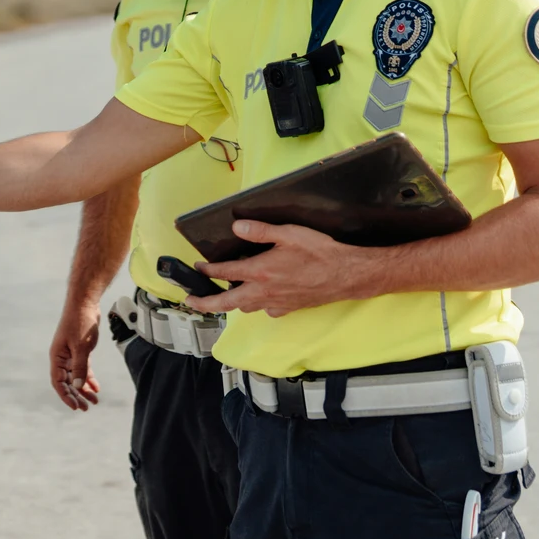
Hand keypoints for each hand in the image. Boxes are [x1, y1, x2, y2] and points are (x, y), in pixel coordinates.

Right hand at [49, 298, 103, 411]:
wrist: (85, 303)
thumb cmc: (80, 322)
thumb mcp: (81, 347)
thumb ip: (80, 367)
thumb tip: (78, 386)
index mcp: (57, 357)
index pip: (58, 382)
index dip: (66, 396)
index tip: (75, 406)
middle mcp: (62, 358)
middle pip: (67, 382)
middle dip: (76, 395)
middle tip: (86, 408)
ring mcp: (70, 354)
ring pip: (76, 377)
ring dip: (84, 389)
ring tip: (94, 401)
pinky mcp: (79, 350)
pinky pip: (83, 368)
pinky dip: (89, 378)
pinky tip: (96, 387)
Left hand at [187, 219, 385, 316]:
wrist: (346, 275)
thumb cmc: (320, 253)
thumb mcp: (289, 233)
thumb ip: (261, 231)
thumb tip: (237, 228)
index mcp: (260, 271)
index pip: (224, 272)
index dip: (208, 270)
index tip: (198, 268)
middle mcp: (264, 291)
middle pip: (226, 303)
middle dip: (205, 303)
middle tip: (191, 301)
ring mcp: (275, 303)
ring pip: (245, 308)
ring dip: (232, 303)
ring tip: (224, 296)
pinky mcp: (288, 309)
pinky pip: (266, 311)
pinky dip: (258, 305)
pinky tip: (261, 297)